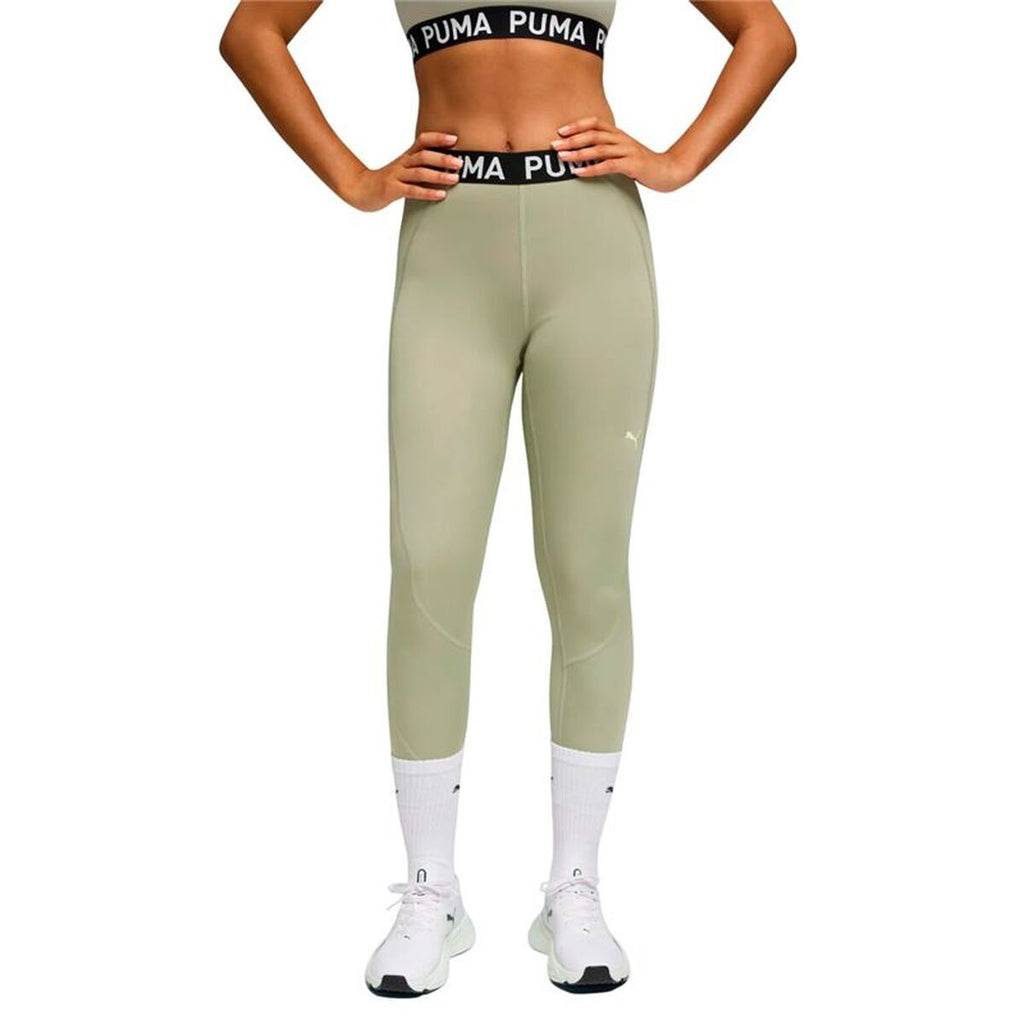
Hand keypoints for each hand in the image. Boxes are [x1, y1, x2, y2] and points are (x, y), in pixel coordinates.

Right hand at [345, 131, 463, 210]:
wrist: (362, 190)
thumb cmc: (389, 181)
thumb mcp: (404, 170)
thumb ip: (422, 167)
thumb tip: (449, 169)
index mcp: (406, 156)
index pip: (422, 141)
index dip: (437, 138)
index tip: (454, 139)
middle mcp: (402, 163)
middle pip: (423, 156)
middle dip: (442, 159)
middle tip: (459, 162)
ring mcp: (396, 176)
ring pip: (419, 173)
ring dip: (439, 175)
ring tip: (455, 179)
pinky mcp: (392, 190)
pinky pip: (412, 191)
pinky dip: (428, 192)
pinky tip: (441, 195)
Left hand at [550, 116, 685, 191]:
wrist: (668, 170)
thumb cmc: (643, 164)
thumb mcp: (623, 153)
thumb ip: (607, 151)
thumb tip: (585, 155)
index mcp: (618, 134)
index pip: (595, 123)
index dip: (577, 125)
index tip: (560, 131)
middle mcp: (621, 139)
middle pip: (593, 134)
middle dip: (571, 139)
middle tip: (554, 145)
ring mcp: (627, 151)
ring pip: (599, 149)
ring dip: (578, 153)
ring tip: (562, 158)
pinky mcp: (632, 165)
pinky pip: (608, 166)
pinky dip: (592, 169)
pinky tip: (579, 173)